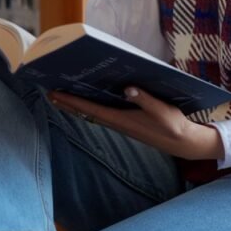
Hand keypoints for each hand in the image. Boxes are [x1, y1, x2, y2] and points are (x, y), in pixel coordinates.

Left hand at [47, 87, 223, 160]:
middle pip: (87, 112)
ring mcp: (121, 124)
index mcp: (123, 119)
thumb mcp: (162, 110)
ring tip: (62, 97)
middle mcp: (118, 123)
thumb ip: (145, 99)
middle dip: (68, 103)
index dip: (72, 101)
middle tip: (49, 93)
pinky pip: (102, 114)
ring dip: (77, 106)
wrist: (181, 142)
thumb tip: (128, 88)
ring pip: (92, 114)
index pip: (91, 109)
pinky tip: (87, 102)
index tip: (56, 94)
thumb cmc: (172, 125)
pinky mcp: (126, 123)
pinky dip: (90, 107)